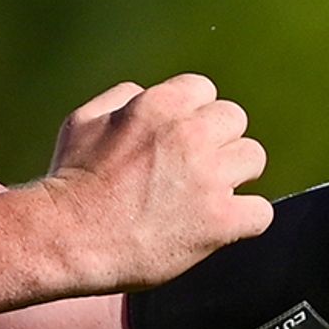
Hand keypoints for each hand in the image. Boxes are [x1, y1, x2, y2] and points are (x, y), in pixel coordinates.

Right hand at [39, 74, 273, 290]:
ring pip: (254, 158)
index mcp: (161, 105)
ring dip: (234, 174)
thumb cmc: (71, 180)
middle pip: (235, 119)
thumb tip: (146, 93)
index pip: (204, 90)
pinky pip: (261, 211)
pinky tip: (220, 225)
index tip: (180, 136)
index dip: (192, 114)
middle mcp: (191, 135)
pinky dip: (244, 219)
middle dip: (217, 139)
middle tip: (194, 166)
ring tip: (208, 194)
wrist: (67, 237)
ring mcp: (209, 178)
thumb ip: (122, 98)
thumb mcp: (84, 120)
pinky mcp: (220, 221)